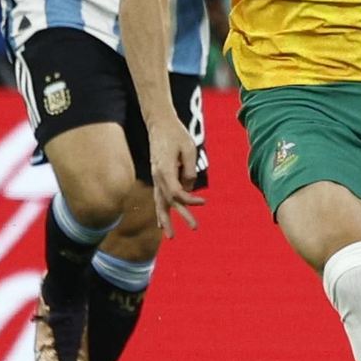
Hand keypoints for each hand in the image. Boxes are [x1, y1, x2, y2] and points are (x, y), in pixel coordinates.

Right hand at [148, 119, 204, 236]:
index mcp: (164, 170)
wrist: (160, 124)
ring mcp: (156, 177)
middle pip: (168, 201)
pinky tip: (161, 224)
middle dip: (181, 216)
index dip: (190, 200)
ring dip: (165, 219)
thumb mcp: (188, 148)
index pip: (176, 192)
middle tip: (195, 228)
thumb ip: (188, 169)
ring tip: (171, 236)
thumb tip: (190, 185)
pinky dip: (160, 211)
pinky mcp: (158, 177)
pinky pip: (158, 198)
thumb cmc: (176, 134)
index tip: (204, 202)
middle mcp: (157, 177)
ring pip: (159, 203)